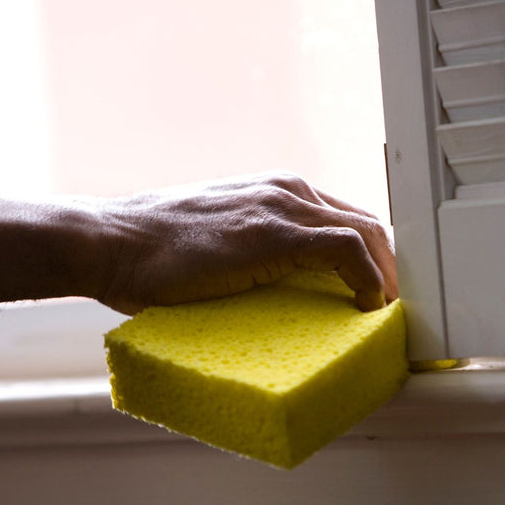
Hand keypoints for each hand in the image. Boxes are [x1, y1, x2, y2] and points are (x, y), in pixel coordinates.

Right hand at [93, 172, 396, 313]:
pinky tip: (368, 306)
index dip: (372, 257)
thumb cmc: (151, 249)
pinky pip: (347, 249)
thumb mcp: (216, 241)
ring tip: (386, 314)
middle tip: (393, 308)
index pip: (346, 219)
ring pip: (368, 231)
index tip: (378, 292)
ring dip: (387, 275)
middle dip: (390, 266)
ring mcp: (282, 205)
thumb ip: (252, 251)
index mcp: (274, 191)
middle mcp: (286, 189)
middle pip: (368, 222)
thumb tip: (272, 291)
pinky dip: (369, 278)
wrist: (111, 241)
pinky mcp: (275, 232)